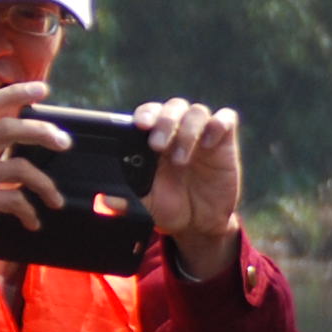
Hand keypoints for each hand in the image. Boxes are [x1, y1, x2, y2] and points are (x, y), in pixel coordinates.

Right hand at [0, 79, 66, 277]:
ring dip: (46, 185)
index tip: (41, 88)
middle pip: (9, 128)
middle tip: (64, 142)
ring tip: (55, 200)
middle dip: (43, 131)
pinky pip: (14, 201)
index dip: (15, 92)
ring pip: (20, 168)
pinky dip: (30, 213)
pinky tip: (32, 222)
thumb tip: (11, 155)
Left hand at [134, 96, 243, 281]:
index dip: (146, 114)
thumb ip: (126, 202)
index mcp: (156, 140)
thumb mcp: (146, 207)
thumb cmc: (171, 208)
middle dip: (165, 122)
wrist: (200, 224)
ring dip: (188, 131)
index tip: (141, 125)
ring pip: (197, 111)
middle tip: (157, 146)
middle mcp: (178, 131)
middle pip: (173, 107)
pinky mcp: (224, 141)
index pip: (150, 113)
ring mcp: (202, 134)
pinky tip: (209, 144)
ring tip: (181, 160)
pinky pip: (226, 118)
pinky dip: (218, 124)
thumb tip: (105, 200)